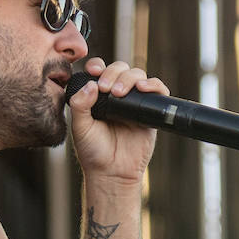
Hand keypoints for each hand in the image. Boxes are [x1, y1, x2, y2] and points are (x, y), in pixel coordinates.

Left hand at [67, 58, 169, 186]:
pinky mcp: (150, 111)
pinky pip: (158, 91)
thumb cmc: (93, 151)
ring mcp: (134, 102)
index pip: (100, 70)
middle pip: (120, 69)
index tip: (93, 71)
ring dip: (130, 78)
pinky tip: (144, 88)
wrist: (112, 172)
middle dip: (113, 73)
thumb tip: (91, 85)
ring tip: (120, 92)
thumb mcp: (80, 127)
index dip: (97, 66)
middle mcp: (117, 95)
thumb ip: (80, 105)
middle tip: (106, 88)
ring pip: (138, 75)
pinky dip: (154, 85)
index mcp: (98, 95)